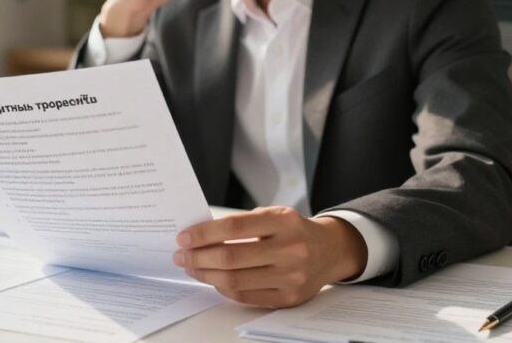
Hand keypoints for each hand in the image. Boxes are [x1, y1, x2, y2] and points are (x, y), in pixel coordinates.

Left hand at [173, 206, 367, 307]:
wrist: (330, 251)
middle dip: (198, 257)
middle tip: (181, 256)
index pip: (234, 227)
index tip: (184, 237)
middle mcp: (290, 249)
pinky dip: (224, 288)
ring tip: (192, 268)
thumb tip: (200, 236)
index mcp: (284, 222)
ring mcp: (291, 277)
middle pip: (231, 257)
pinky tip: (213, 280)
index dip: (204, 233)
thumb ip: (242, 223)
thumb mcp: (274, 215)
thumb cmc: (294, 230)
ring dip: (206, 275)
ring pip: (235, 280)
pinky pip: (246, 296)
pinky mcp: (289, 297)